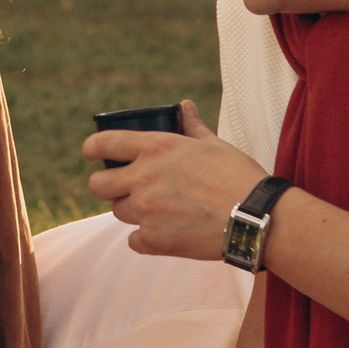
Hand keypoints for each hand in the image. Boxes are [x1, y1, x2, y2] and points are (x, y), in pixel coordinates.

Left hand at [82, 100, 269, 260]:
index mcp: (156, 148)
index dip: (92, 149)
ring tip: (159, 210)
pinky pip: (133, 241)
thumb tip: (184, 107)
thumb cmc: (239, 176)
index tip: (93, 153)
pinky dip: (145, 238)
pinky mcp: (154, 241)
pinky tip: (167, 232)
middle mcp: (143, 178)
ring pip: (118, 212)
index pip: (102, 144)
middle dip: (107, 186)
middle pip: (97, 185)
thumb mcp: (214, 144)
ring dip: (132, 211)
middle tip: (125, 187)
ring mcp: (146, 212)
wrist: (256, 218)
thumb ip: (192, 126)